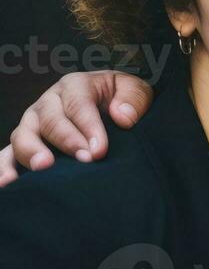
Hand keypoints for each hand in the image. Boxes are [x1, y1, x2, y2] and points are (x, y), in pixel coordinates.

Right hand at [0, 71, 154, 185]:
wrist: (110, 102)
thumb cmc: (122, 97)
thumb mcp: (135, 89)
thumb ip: (133, 98)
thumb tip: (122, 116)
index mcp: (75, 85)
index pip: (79, 104)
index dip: (89, 127)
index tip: (100, 150)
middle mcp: (49, 101)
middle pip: (50, 119)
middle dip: (67, 140)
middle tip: (84, 160)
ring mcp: (33, 122)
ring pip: (24, 134)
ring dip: (31, 151)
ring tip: (43, 168)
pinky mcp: (26, 141)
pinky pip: (8, 153)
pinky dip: (4, 167)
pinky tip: (6, 183)